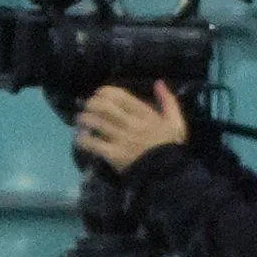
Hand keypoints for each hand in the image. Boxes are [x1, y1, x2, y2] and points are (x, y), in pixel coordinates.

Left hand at [75, 81, 189, 170]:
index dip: (103, 92)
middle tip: (86, 108)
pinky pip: (92, 144)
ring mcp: (120, 139)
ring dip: (83, 120)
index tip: (98, 95)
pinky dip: (82, 139)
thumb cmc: (170, 147)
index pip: (118, 95)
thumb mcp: (176, 122)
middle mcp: (130, 123)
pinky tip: (80, 139)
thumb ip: (168, 101)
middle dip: (90, 104)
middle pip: (102, 106)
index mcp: (144, 113)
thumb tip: (158, 83)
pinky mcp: (113, 154)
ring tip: (80, 122)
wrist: (167, 174)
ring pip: (94, 123)